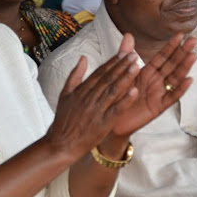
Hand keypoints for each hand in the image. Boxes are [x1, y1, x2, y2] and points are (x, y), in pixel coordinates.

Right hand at [45, 44, 139, 161]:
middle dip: (122, 66)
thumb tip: (83, 57)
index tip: (124, 52)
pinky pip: (115, 110)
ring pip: (113, 91)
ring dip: (125, 78)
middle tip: (134, 54)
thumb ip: (75, 75)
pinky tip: (134, 91)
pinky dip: (125, 100)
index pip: (100, 73)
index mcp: (81, 90)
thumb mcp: (65, 94)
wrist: (61, 144)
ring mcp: (96, 111)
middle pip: (108, 79)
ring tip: (136, 66)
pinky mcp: (102, 124)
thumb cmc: (63, 120)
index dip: (113, 62)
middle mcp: (89, 98)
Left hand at [108, 33, 196, 138]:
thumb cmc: (117, 96)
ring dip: (184, 68)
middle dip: (182, 52)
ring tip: (193, 55)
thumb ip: (125, 55)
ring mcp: (158, 94)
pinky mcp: (158, 107)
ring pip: (175, 79)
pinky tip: (189, 80)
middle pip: (172, 65)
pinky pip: (171, 98)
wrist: (112, 120)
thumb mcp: (121, 73)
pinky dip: (180, 89)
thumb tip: (128, 34)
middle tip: (194, 40)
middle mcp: (156, 81)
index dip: (171, 46)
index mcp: (148, 72)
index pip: (162, 57)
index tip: (180, 34)